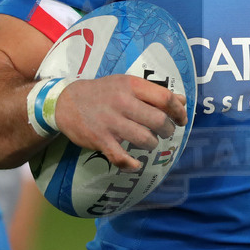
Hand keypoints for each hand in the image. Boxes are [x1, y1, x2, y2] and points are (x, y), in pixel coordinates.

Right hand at [54, 74, 187, 169]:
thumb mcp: (128, 85)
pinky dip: (131, 165)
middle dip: (167, 130)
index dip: (178, 111)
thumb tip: (182, 102)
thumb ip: (154, 93)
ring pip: (144, 139)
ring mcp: (110, 122)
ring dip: (152, 144)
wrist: (66, 101)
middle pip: (158, 120)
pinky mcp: (100, 139)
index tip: (181, 119)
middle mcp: (122, 102)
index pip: (165, 98)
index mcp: (132, 85)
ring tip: (149, 142)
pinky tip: (135, 165)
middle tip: (165, 132)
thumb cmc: (104, 92)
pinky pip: (120, 157)